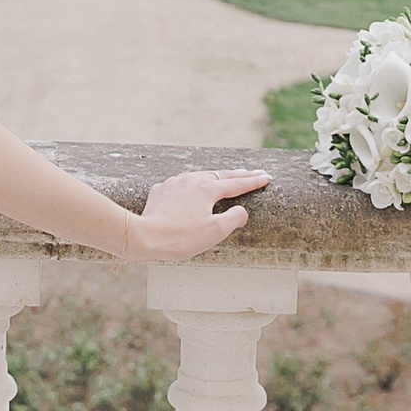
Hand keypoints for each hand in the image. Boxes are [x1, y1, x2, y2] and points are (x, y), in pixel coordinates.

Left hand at [131, 167, 270, 260]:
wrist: (144, 236)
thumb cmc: (181, 237)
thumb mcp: (215, 231)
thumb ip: (234, 218)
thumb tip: (241, 211)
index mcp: (208, 189)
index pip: (237, 184)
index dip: (253, 182)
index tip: (266, 178)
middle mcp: (191, 180)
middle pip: (220, 175)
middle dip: (239, 174)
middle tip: (253, 173)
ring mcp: (174, 183)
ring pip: (200, 175)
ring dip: (216, 176)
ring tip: (225, 176)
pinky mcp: (161, 190)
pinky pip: (182, 183)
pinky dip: (193, 183)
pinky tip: (192, 186)